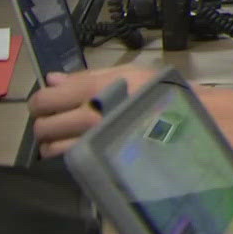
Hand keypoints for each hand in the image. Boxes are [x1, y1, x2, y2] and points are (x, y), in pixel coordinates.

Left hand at [29, 66, 160, 156]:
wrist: (192, 120)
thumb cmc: (161, 92)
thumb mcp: (128, 72)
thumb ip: (86, 76)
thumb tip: (52, 80)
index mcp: (95, 91)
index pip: (45, 100)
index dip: (40, 102)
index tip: (50, 103)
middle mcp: (91, 118)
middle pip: (42, 127)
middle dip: (44, 124)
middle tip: (57, 121)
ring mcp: (96, 142)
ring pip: (51, 149)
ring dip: (53, 143)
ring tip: (67, 138)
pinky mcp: (104, 160)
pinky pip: (71, 161)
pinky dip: (69, 155)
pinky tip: (82, 148)